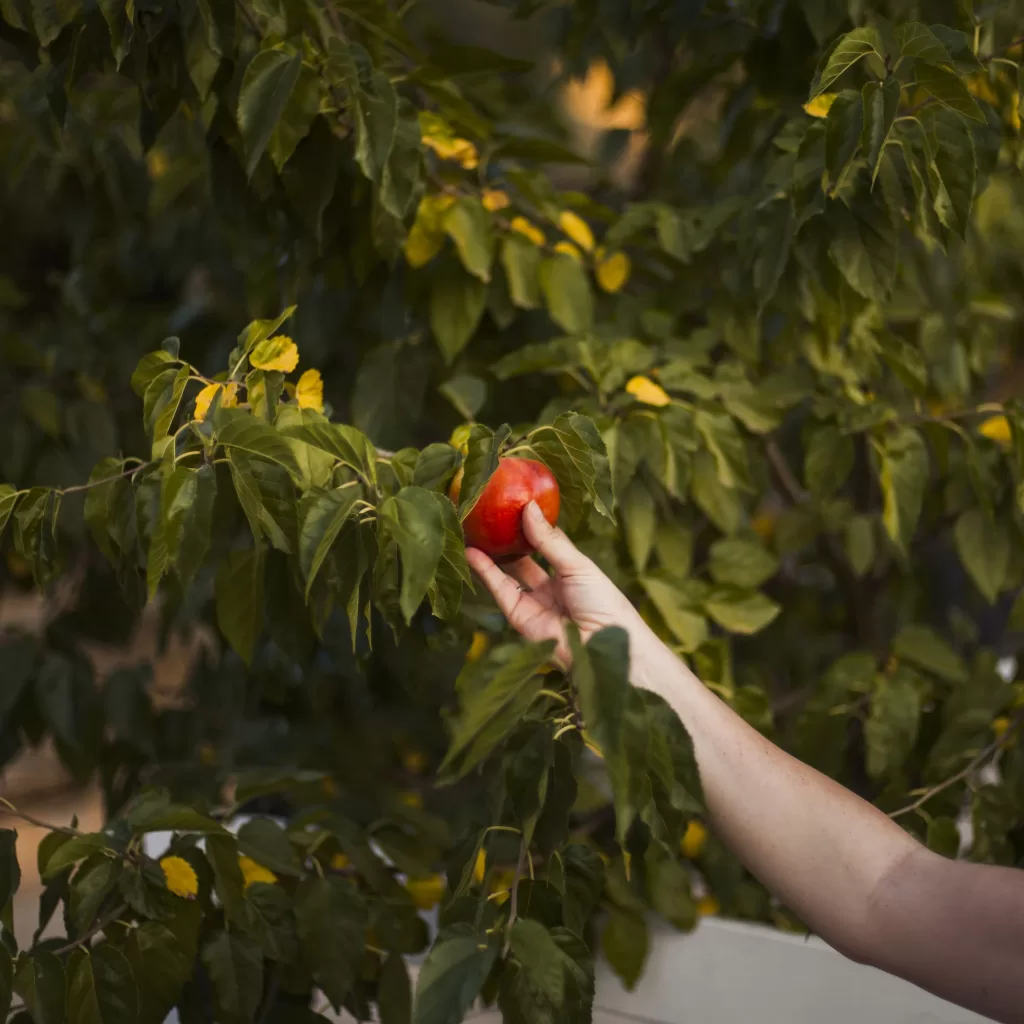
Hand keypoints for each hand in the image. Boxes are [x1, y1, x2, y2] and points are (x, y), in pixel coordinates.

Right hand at [465, 501, 650, 667]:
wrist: (601, 645)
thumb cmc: (602, 601)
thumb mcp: (577, 564)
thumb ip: (549, 540)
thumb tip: (529, 508)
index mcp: (571, 572)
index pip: (547, 544)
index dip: (532, 525)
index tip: (515, 502)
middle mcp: (551, 586)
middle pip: (524, 559)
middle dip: (507, 539)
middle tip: (489, 515)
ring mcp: (534, 602)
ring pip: (507, 574)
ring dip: (490, 553)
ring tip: (472, 528)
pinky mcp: (518, 617)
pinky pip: (500, 590)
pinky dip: (485, 571)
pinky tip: (472, 552)